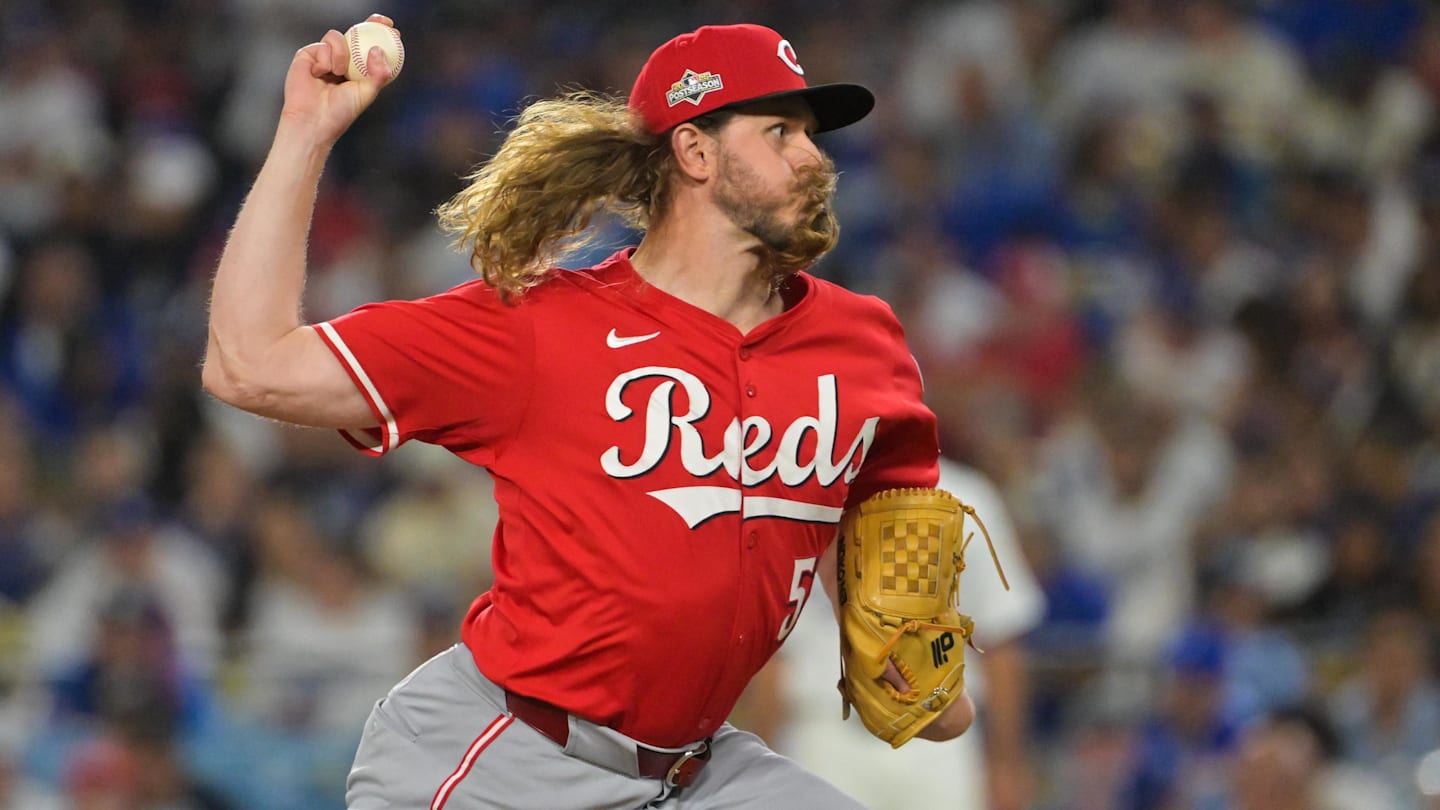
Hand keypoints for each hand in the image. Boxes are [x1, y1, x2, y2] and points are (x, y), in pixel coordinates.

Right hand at [279, 13, 398, 145]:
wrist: (313, 120)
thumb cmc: (340, 112)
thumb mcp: (367, 93)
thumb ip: (378, 73)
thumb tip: (378, 50)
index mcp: (357, 70)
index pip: (370, 48)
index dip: (381, 35)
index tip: (394, 29)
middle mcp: (341, 61)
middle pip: (355, 34)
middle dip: (369, 24)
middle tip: (380, 22)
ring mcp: (323, 57)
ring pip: (337, 37)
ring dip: (341, 53)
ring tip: (339, 73)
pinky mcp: (307, 55)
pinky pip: (321, 46)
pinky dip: (324, 59)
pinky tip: (319, 74)